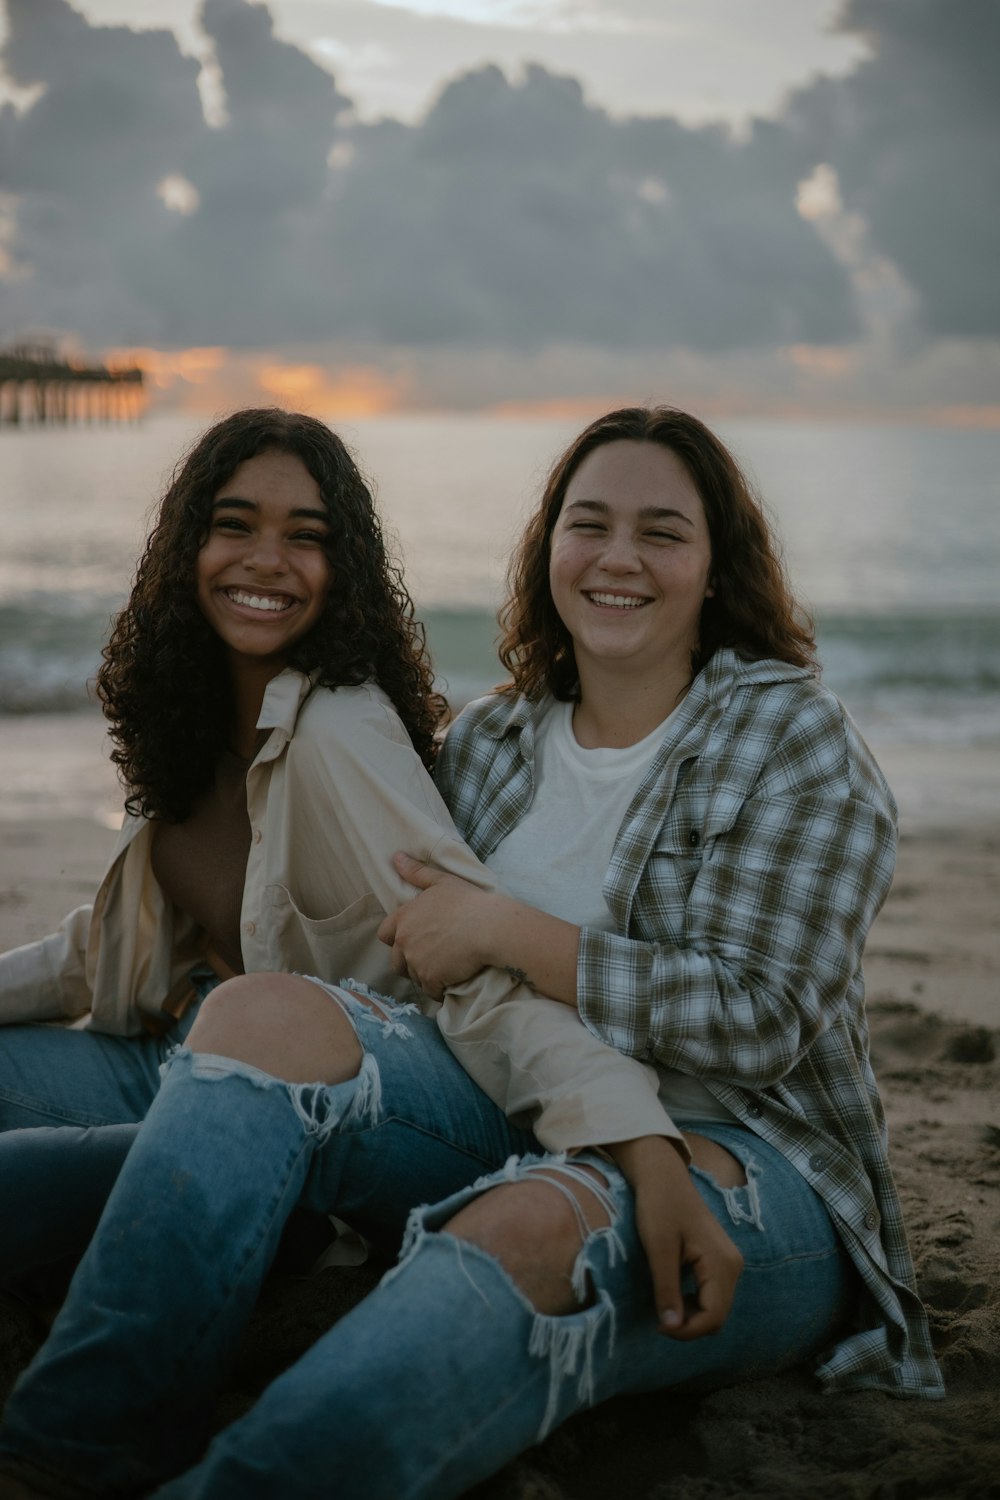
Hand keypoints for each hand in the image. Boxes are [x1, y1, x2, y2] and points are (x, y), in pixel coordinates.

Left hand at [376, 852, 494, 1000]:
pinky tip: (451, 982)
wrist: (489, 927)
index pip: (384, 934)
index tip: (413, 940)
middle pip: (396, 961)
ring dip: (424, 975)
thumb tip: (396, 857)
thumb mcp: (443, 882)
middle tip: (431, 958)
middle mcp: (404, 941)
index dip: (396, 939)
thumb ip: (417, 872)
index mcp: (404, 917)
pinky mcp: (430, 979)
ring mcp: (416, 962)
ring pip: (413, 977)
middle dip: (409, 962)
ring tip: (444, 968)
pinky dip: (439, 989)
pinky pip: (429, 991)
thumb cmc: (468, 902)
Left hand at [608, 1136, 742, 1338]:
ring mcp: (728, 1261)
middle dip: (690, 1325)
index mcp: (722, 1263)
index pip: (713, 1317)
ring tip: (664, 1304)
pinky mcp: (719, 1259)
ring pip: (716, 1307)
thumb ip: (667, 1289)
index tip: (659, 1326)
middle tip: (659, 1318)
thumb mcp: (659, 1249)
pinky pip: (713, 1293)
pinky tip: (673, 1292)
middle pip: (718, 1316)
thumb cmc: (658, 1206)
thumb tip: (671, 1327)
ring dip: (692, 1314)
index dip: (687, 1331)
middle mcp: (733, 1265)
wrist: (662, 1175)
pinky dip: (694, 1302)